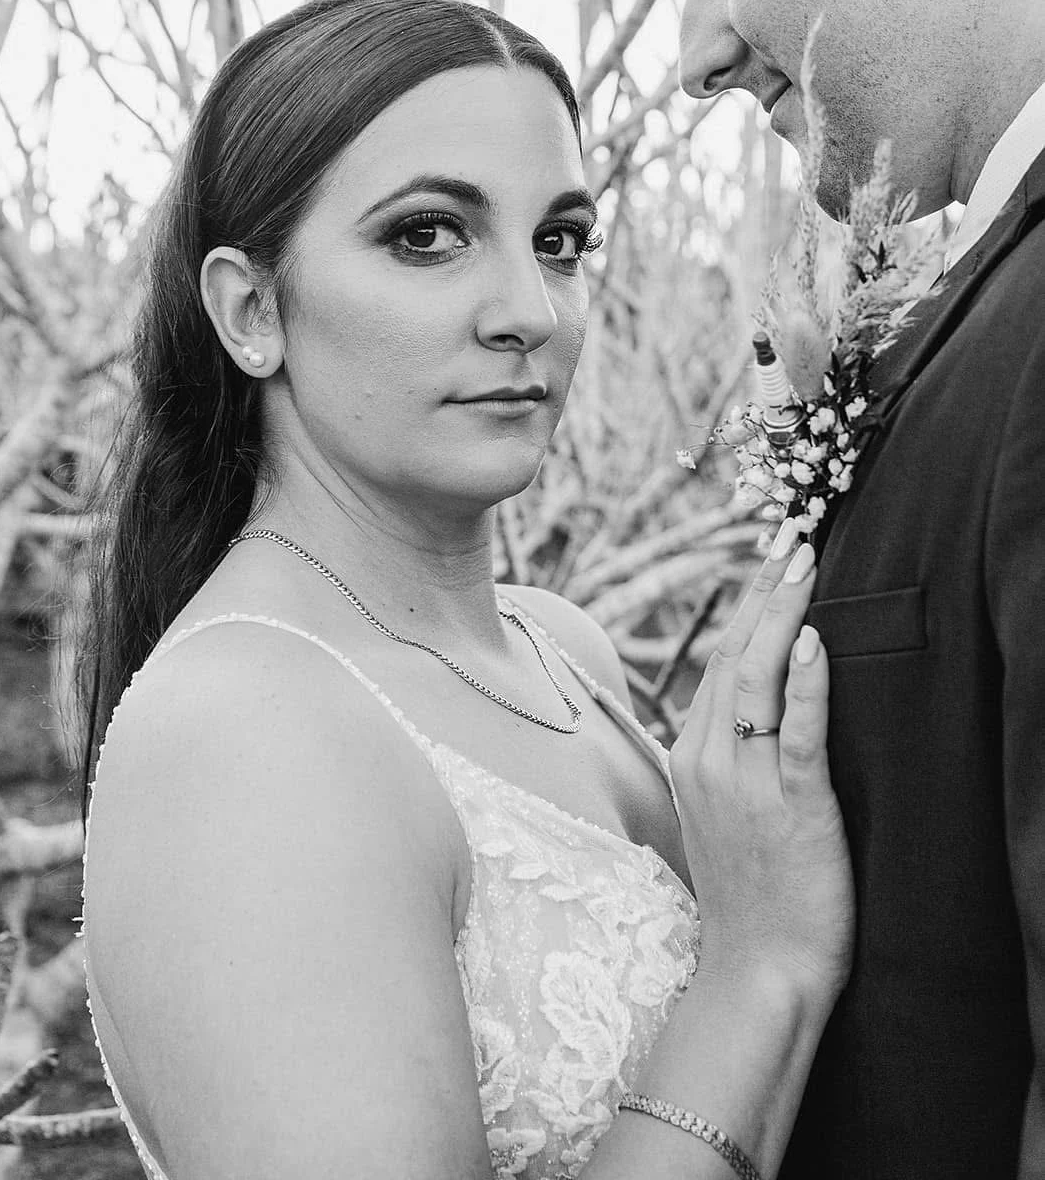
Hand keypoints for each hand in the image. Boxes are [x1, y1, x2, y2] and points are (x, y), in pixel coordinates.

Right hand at [669, 525, 853, 1007]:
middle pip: (734, 654)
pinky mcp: (789, 809)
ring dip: (782, 613)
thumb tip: (748, 700)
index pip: (719, 659)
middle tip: (791, 533)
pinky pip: (796, 733)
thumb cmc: (751, 895)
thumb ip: (728, 754)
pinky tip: (815, 641)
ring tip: (803, 561)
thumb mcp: (720, 812)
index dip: (749, 603)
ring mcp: (744, 784)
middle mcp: (706, 759)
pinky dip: (805, 683)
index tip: (772, 556)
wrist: (758, 972)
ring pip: (757, 679)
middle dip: (765, 588)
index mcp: (689, 755)